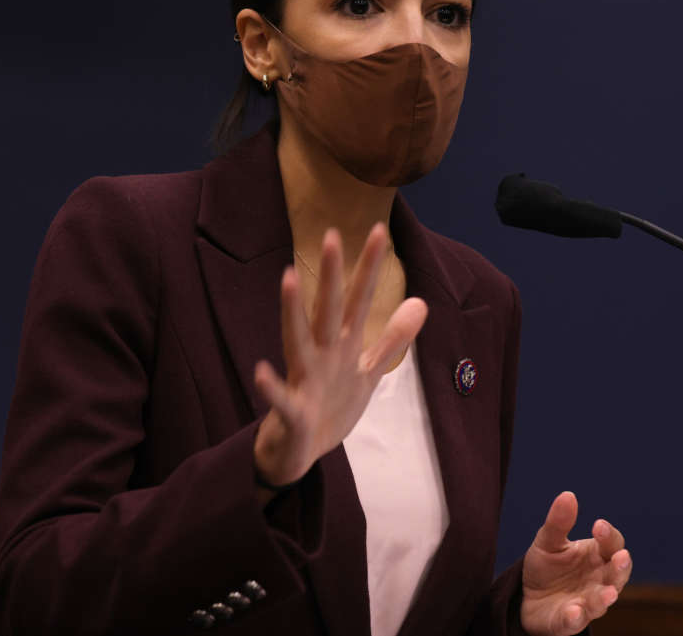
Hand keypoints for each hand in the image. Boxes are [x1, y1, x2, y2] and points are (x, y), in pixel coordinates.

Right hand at [252, 223, 427, 486]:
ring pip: (298, 340)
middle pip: (328, 309)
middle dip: (332, 275)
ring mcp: (304, 381)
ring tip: (288, 277)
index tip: (378, 230)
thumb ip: (392, 339)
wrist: (299, 453)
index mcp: (341, 346)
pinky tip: (261, 371)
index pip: (358, 300)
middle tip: (332, 234)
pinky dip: (271, 387)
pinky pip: (281, 398)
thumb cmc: (329, 406)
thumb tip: (421, 302)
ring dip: (292, 311)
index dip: (369, 267)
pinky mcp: (293, 412)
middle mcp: (321, 355)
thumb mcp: (367, 371)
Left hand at [520, 491, 631, 635]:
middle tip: (620, 557)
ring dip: (605, 598)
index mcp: (596, 557)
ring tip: (608, 593)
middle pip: (617, 575)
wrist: (527, 596)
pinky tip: (574, 611)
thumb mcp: (548, 541)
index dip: (609, 536)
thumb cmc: (548, 567)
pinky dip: (576, 617)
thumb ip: (558, 522)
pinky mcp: (568, 621)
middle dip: (620, 568)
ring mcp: (586, 603)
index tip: (597, 525)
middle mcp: (598, 581)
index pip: (612, 545)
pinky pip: (575, 621)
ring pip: (601, 601)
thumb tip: (568, 495)